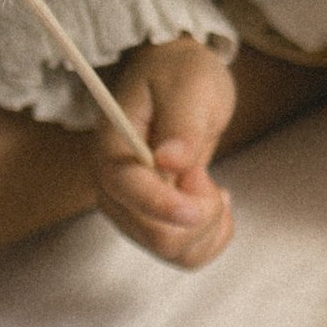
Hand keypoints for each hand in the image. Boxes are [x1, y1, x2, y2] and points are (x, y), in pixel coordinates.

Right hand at [100, 38, 238, 266]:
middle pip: (153, 235)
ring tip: (211, 186)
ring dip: (206, 228)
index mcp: (111, 148)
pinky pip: (185, 253)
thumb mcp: (190, 86)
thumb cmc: (181, 74)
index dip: (166, 205)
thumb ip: (182, 125)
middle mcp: (114, 186)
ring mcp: (134, 208)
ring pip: (172, 251)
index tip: (206, 199)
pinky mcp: (155, 220)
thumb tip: (170, 160)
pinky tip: (214, 202)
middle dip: (197, 215)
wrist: (181, 76)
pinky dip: (211, 236)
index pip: (127, 191)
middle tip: (206, 175)